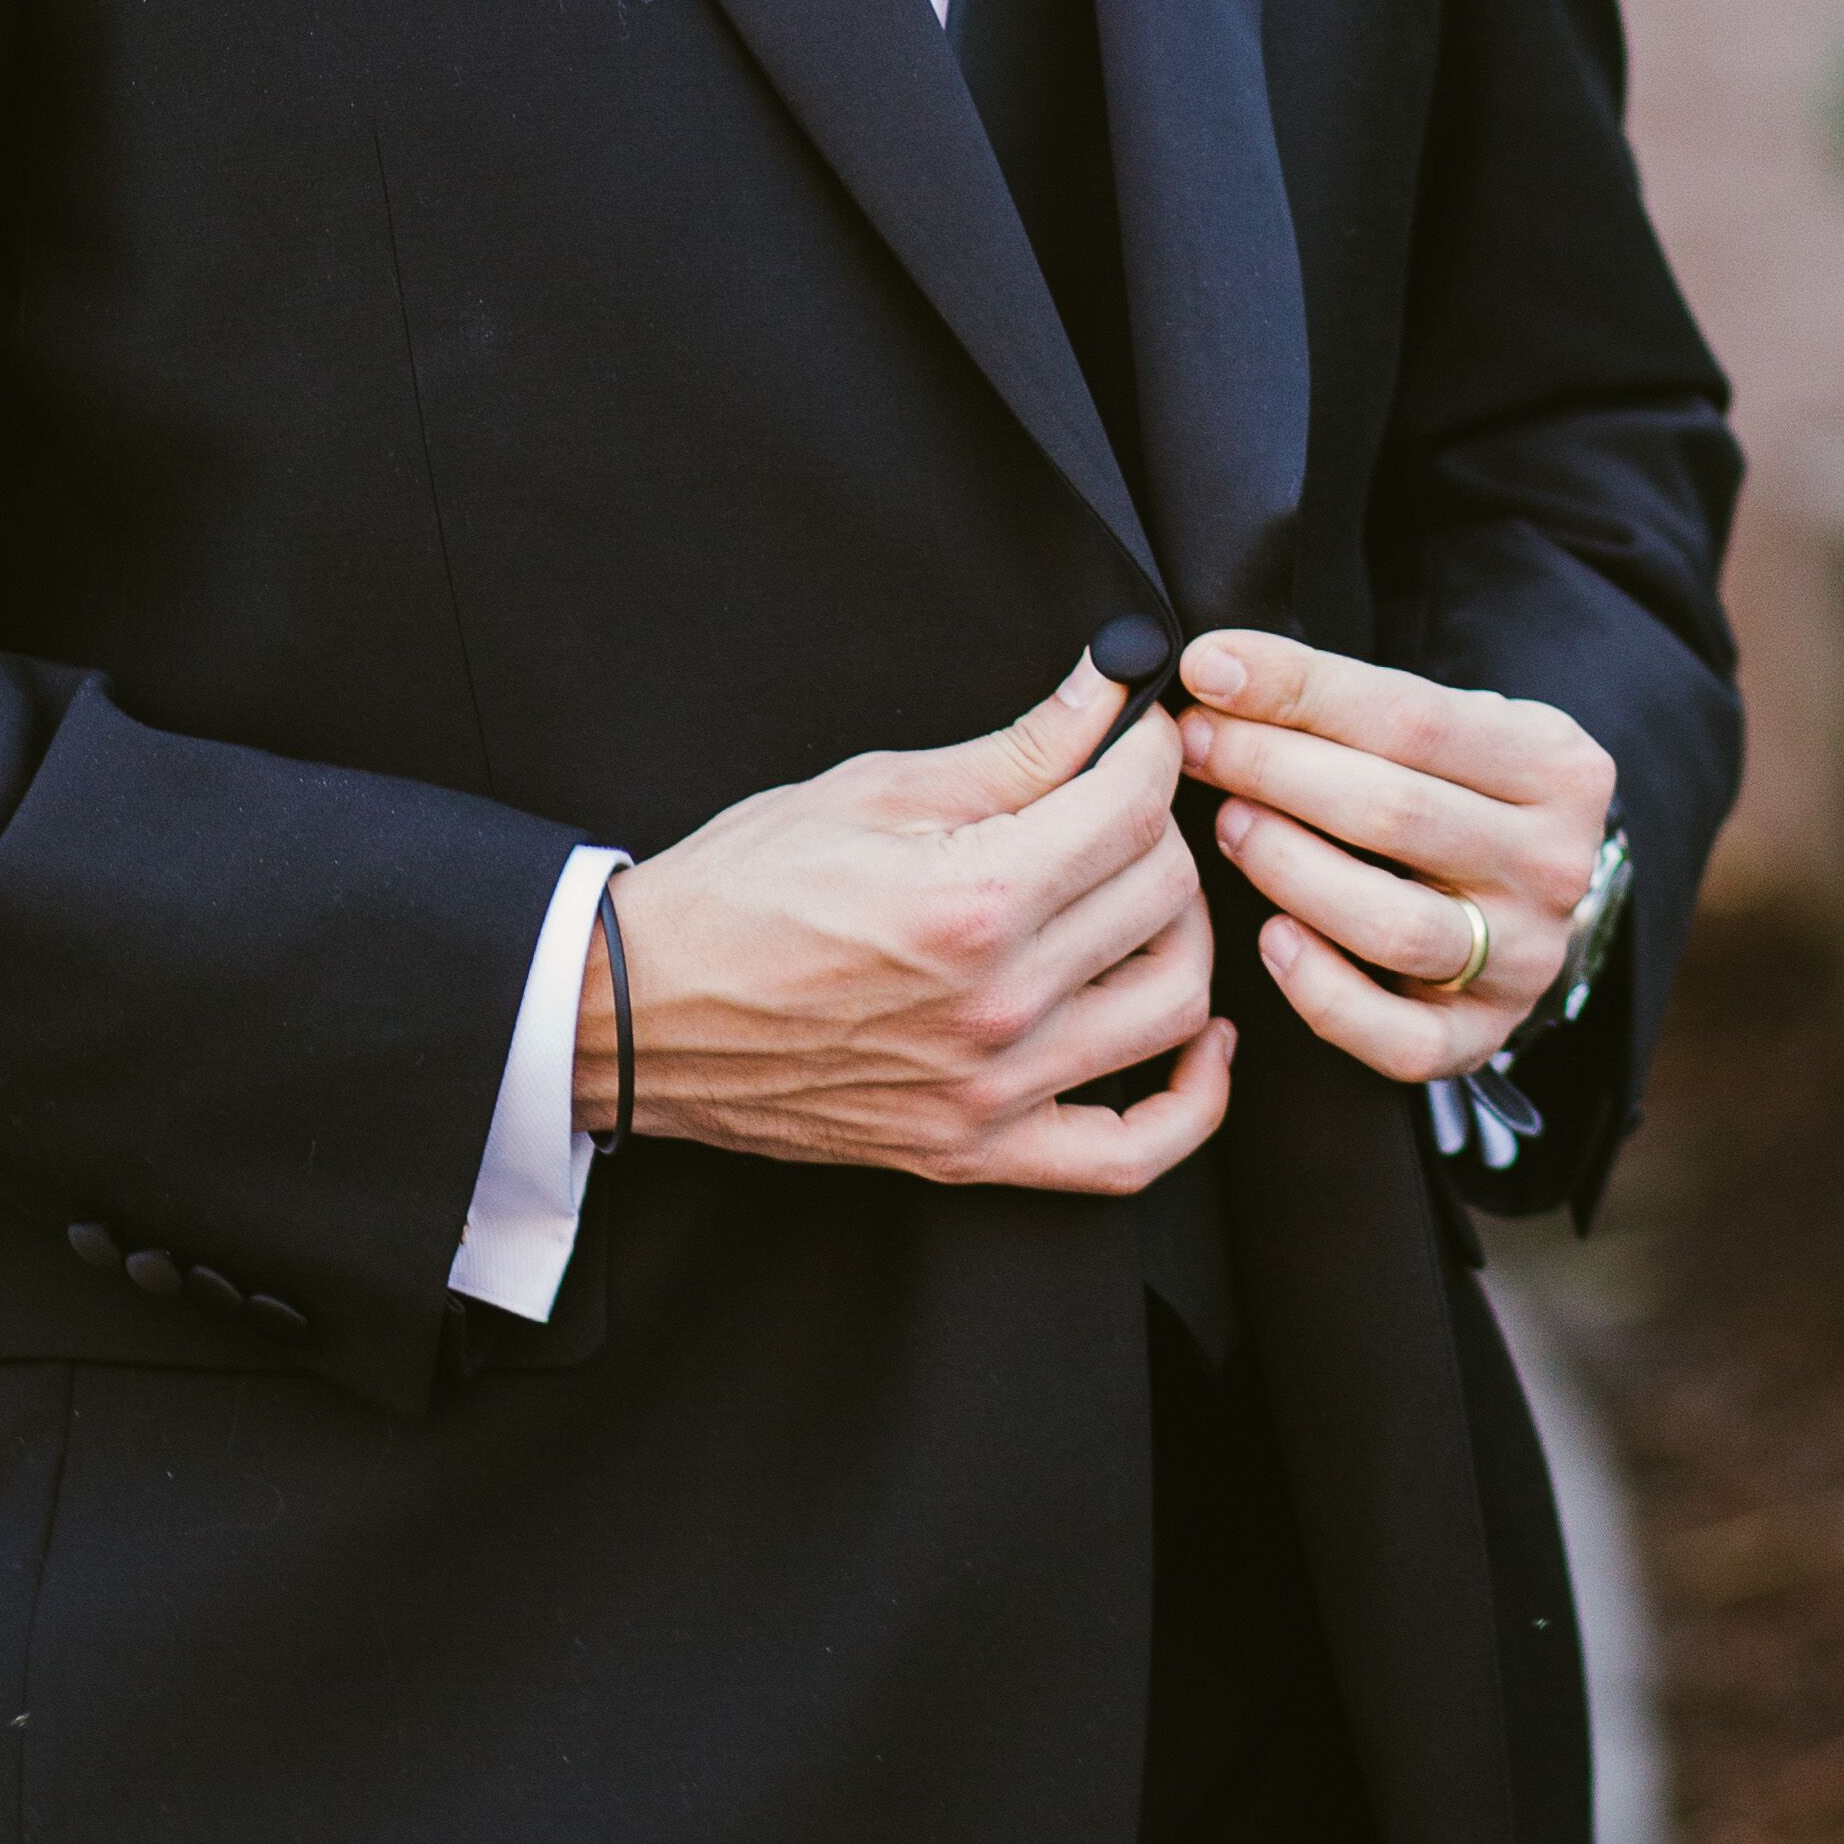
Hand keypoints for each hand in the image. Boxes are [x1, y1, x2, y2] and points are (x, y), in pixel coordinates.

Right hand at [579, 655, 1232, 1191]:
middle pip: (1164, 896)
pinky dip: (1191, 1100)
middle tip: (1118, 803)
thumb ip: (1016, 750)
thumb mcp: (875, 788)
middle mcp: (998, 1002)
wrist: (643, 1010)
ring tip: (1140, 896)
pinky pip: (1130, 1152)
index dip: (1150, 750)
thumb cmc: (743, 887)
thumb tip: (1111, 690)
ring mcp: (993, 1089)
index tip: (1137, 732)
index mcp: (972, 897)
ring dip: (1181, 935)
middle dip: (1157, 828)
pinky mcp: (978, 1152)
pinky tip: (1200, 1038)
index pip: (1134, 809)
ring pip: (1175, 1005)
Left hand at [1176, 635, 1611, 1088]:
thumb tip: (1213, 669)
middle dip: (1273, 769)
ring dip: (1290, 869)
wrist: (1526, 883)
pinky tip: (1271, 938)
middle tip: (1196, 745)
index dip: (1297, 689)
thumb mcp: (1437, 720)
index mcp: (1556, 766)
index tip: (1207, 669)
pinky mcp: (1483, 1037)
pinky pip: (1400, 1039)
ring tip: (1228, 824)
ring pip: (1395, 925)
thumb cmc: (1455, 784)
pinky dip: (1323, 991)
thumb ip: (1345, 698)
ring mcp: (1524, 960)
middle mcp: (1555, 866)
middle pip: (1395, 813)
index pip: (1412, 717)